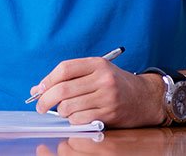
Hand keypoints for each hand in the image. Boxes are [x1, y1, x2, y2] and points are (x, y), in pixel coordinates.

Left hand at [29, 57, 166, 127]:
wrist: (146, 98)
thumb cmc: (116, 84)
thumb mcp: (96, 72)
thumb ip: (69, 78)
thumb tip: (38, 89)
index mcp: (98, 64)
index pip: (64, 69)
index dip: (47, 80)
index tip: (39, 89)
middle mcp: (103, 79)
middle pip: (63, 89)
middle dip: (46, 100)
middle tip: (40, 106)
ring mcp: (107, 97)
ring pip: (69, 106)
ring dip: (60, 112)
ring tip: (64, 111)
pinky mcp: (109, 114)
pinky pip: (80, 119)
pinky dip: (72, 120)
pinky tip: (76, 117)